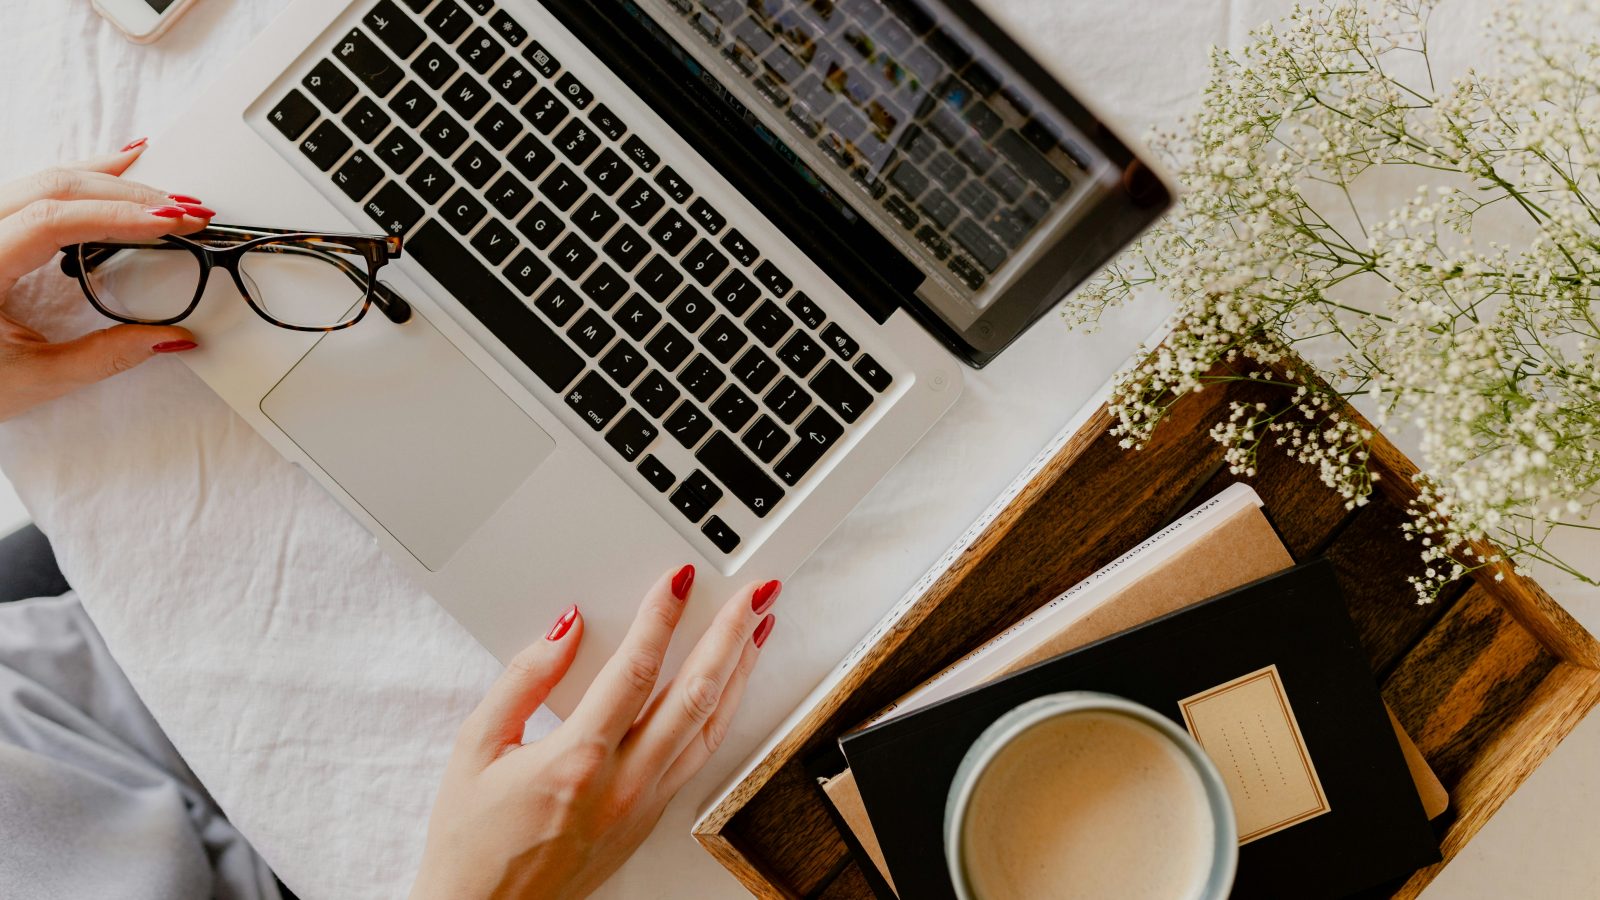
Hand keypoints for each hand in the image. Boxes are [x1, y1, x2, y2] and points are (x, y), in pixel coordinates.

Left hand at [0, 140, 214, 421]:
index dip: (118, 216)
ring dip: (110, 180)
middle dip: (129, 194)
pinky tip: (113, 170)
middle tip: (187, 211)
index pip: (52, 221)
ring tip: (165, 189)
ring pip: (44, 179)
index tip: (173, 223)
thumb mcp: (35, 379)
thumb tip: (172, 339)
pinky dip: (80, 180)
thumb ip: (107, 357)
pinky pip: (32, 189)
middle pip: (54, 188)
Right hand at [411, 566, 779, 899]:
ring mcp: (645, 805)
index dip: (663, 616)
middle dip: (730, 635)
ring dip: (740, 671)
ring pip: (711, 727)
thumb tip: (566, 628)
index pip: (635, 671)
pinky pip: (701, 755)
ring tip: (757, 627)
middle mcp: (622, 785)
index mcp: (576, 762)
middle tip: (756, 594)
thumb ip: (523, 679)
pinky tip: (729, 684)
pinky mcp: (651, 818)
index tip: (681, 579)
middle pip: (695, 695)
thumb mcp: (475, 748)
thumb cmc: (472, 841)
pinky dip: (723, 710)